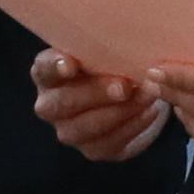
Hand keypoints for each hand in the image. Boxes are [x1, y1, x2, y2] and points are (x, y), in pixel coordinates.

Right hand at [31, 52, 172, 161]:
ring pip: (83, 128)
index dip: (55, 68)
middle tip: (125, 86)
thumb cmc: (110, 63)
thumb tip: (123, 45)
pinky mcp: (92, 149)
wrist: (129, 93)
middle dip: (96, 94)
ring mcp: (69, 130)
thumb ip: (103, 47)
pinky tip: (149, 111)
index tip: (71, 65)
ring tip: (146, 96)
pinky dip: (132, 127)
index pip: (44, 69)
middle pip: (63, 103)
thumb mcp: (104, 50)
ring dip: (118, 112)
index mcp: (48, 74)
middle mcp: (50, 105)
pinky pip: (108, 144)